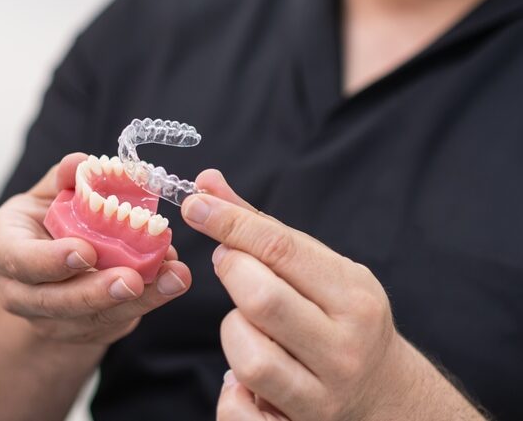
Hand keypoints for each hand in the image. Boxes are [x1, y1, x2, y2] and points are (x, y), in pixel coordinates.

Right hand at [0, 153, 191, 345]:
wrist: (42, 265)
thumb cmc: (43, 220)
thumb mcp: (46, 193)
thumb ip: (63, 179)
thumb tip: (83, 162)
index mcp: (3, 248)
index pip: (20, 260)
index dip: (51, 260)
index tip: (86, 251)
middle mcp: (18, 291)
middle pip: (55, 301)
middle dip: (96, 292)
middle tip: (132, 279)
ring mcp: (48, 318)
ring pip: (91, 318)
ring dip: (135, 301)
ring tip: (171, 278)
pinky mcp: (81, 331)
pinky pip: (114, 322)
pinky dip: (147, 302)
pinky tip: (172, 281)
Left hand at [181, 170, 441, 420]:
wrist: (387, 397)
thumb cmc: (344, 319)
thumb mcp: (322, 269)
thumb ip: (263, 228)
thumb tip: (207, 182)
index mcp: (355, 298)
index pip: (282, 250)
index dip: (230, 223)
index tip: (195, 203)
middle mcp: (344, 350)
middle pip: (261, 300)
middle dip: (233, 272)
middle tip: (232, 264)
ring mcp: (323, 398)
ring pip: (248, 358)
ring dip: (234, 332)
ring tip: (249, 323)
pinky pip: (239, 413)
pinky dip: (230, 392)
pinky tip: (245, 374)